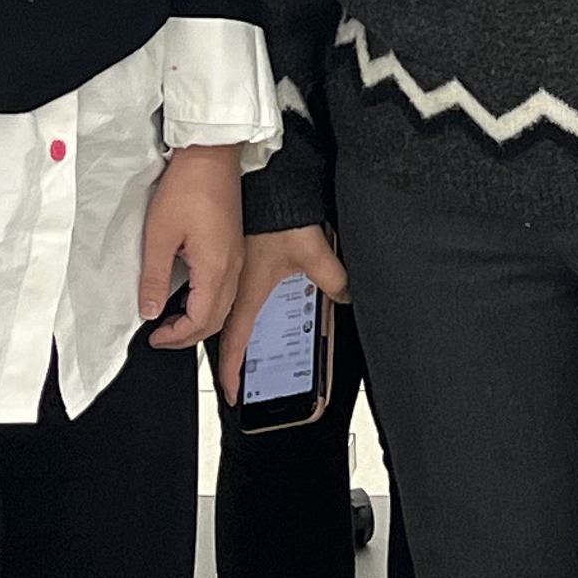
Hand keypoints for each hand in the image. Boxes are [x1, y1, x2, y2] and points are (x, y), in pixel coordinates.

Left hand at [139, 143, 242, 351]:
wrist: (211, 154)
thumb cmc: (188, 186)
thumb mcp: (159, 236)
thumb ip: (154, 279)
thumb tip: (150, 310)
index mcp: (216, 268)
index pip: (199, 321)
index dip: (175, 336)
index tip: (154, 337)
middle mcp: (232, 267)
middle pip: (216, 319)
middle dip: (188, 335)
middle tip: (162, 335)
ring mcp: (236, 257)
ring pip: (224, 306)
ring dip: (200, 320)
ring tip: (172, 319)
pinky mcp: (234, 246)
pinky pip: (226, 288)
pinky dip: (208, 302)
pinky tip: (189, 295)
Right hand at [219, 222, 349, 400]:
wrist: (262, 183)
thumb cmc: (276, 214)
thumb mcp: (313, 254)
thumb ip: (334, 280)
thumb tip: (347, 297)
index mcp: (245, 295)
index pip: (234, 345)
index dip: (232, 374)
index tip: (233, 394)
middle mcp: (234, 288)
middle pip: (230, 334)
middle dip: (236, 360)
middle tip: (244, 380)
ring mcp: (234, 274)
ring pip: (233, 314)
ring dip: (241, 335)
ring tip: (254, 352)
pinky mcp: (240, 261)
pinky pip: (239, 294)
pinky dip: (248, 309)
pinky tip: (267, 308)